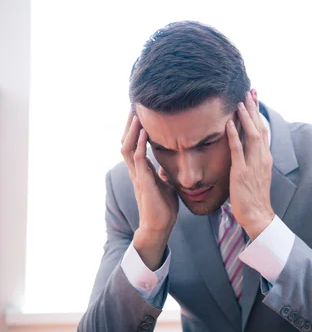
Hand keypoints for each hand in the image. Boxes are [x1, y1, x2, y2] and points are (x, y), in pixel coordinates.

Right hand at [121, 111, 178, 269]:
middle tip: (134, 105)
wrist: (159, 226)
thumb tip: (166, 165)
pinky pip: (138, 159)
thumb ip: (162, 173)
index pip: (134, 144)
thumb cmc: (162, 207)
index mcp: (141, 169)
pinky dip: (140, 144)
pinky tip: (144, 131)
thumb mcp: (165, 184)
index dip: (135, 128)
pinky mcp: (143, 182)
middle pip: (126, 141)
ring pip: (128, 147)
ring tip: (137, 113)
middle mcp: (136, 170)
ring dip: (132, 129)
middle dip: (129, 123)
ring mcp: (138, 175)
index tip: (141, 112)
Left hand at [226, 92, 274, 239]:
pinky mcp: (241, 172)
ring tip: (240, 100)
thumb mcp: (255, 174)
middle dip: (254, 108)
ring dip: (246, 116)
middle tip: (249, 90)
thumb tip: (244, 148)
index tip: (254, 97)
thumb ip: (251, 159)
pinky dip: (234, 134)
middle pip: (259, 126)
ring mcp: (253, 164)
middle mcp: (262, 157)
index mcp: (265, 157)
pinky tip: (228, 122)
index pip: (263, 129)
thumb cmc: (253, 197)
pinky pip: (238, 150)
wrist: (257, 215)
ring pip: (252, 134)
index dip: (258, 113)